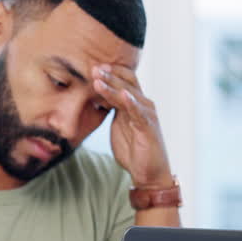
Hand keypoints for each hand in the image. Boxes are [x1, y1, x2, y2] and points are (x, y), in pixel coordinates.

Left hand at [92, 65, 172, 186]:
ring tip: (99, 79)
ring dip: (113, 86)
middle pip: (127, 83)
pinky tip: (122, 96)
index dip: (110, 73)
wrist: (148, 172)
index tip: (93, 67)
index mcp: (135, 103)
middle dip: (110, 75)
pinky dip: (130, 103)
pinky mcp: (148, 128)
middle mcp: (143, 105)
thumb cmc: (133, 149)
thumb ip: (112, 110)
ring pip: (129, 95)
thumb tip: (98, 97)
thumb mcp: (118, 124)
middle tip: (93, 68)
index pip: (124, 80)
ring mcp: (146, 115)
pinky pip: (138, 113)